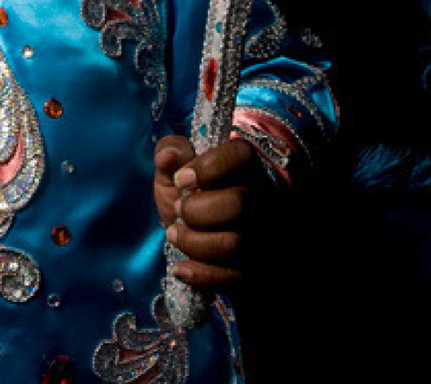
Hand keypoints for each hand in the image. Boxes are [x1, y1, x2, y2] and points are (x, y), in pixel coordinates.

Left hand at [153, 135, 264, 289]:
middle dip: (196, 210)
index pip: (241, 155)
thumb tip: (168, 156)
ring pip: (236, 243)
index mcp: (244, 166)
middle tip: (178, 210)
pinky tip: (181, 269)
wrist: (197, 235)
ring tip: (174, 234)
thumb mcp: (174, 168)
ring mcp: (262, 234)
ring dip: (193, 242)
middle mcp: (261, 198)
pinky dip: (202, 276)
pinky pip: (236, 278)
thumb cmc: (187, 193)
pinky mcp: (256, 268)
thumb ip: (169, 152)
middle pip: (239, 203)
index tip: (180, 180)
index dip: (208, 167)